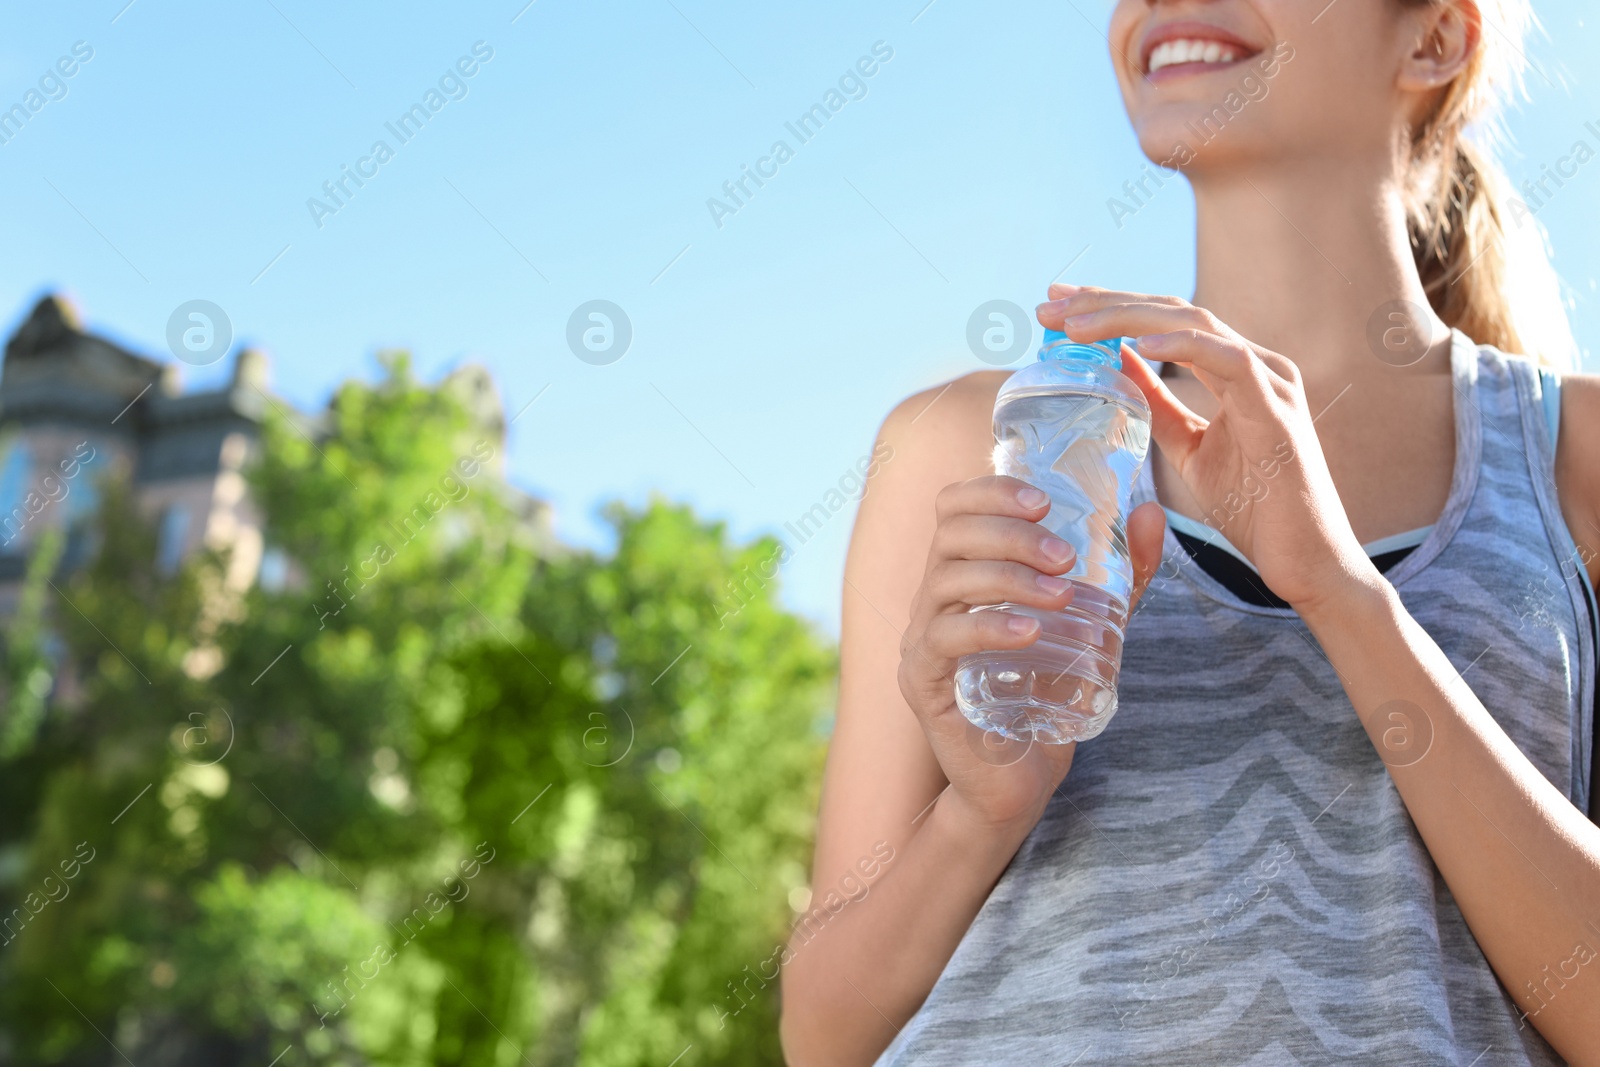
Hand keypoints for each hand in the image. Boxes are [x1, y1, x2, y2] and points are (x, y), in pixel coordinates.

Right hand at [897, 475, 1166, 830]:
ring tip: (1061, 595)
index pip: (955, 509)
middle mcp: (934, 599)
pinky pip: (945, 638)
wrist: (1020, 781)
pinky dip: (988, 627)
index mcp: (965, 575)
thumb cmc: (1048, 697)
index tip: (1043, 501)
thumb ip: (1121, 574)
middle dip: (1012, 534)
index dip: (992, 492)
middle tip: (1064, 556)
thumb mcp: (1093, 625)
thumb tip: (1153, 512)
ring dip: (1009, 577)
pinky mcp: (923, 681)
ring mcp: (922, 639)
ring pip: (948, 581)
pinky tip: (1030, 632)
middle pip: (952, 536)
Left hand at [1037, 283, 1377, 614]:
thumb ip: (1159, 406)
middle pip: (1172, 310)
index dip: (1110, 307)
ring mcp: (1270, 381)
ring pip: (1194, 322)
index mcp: (1235, 370)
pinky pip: (1228, 360)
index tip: (1056, 307)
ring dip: (1128, 317)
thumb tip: (1120, 366)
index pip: (1164, 320)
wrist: (1304, 560)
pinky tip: (1136, 345)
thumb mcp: (1189, 448)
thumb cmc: (1255, 510)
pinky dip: (1182, 346)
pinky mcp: (1277, 408)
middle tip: (1049, 305)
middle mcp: (1255, 364)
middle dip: (1106, 303)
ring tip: (1075, 324)